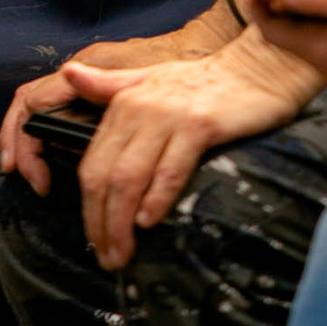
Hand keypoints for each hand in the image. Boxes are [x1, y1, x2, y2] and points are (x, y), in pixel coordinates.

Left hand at [64, 32, 319, 268]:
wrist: (258, 67)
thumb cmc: (204, 81)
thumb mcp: (149, 77)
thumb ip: (108, 84)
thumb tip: (68, 73)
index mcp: (123, 103)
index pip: (92, 165)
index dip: (89, 209)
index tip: (95, 240)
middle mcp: (139, 108)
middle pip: (105, 176)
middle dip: (101, 224)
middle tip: (108, 258)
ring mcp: (169, 116)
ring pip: (130, 178)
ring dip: (121, 223)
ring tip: (123, 252)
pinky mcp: (200, 125)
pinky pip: (170, 169)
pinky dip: (156, 200)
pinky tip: (149, 222)